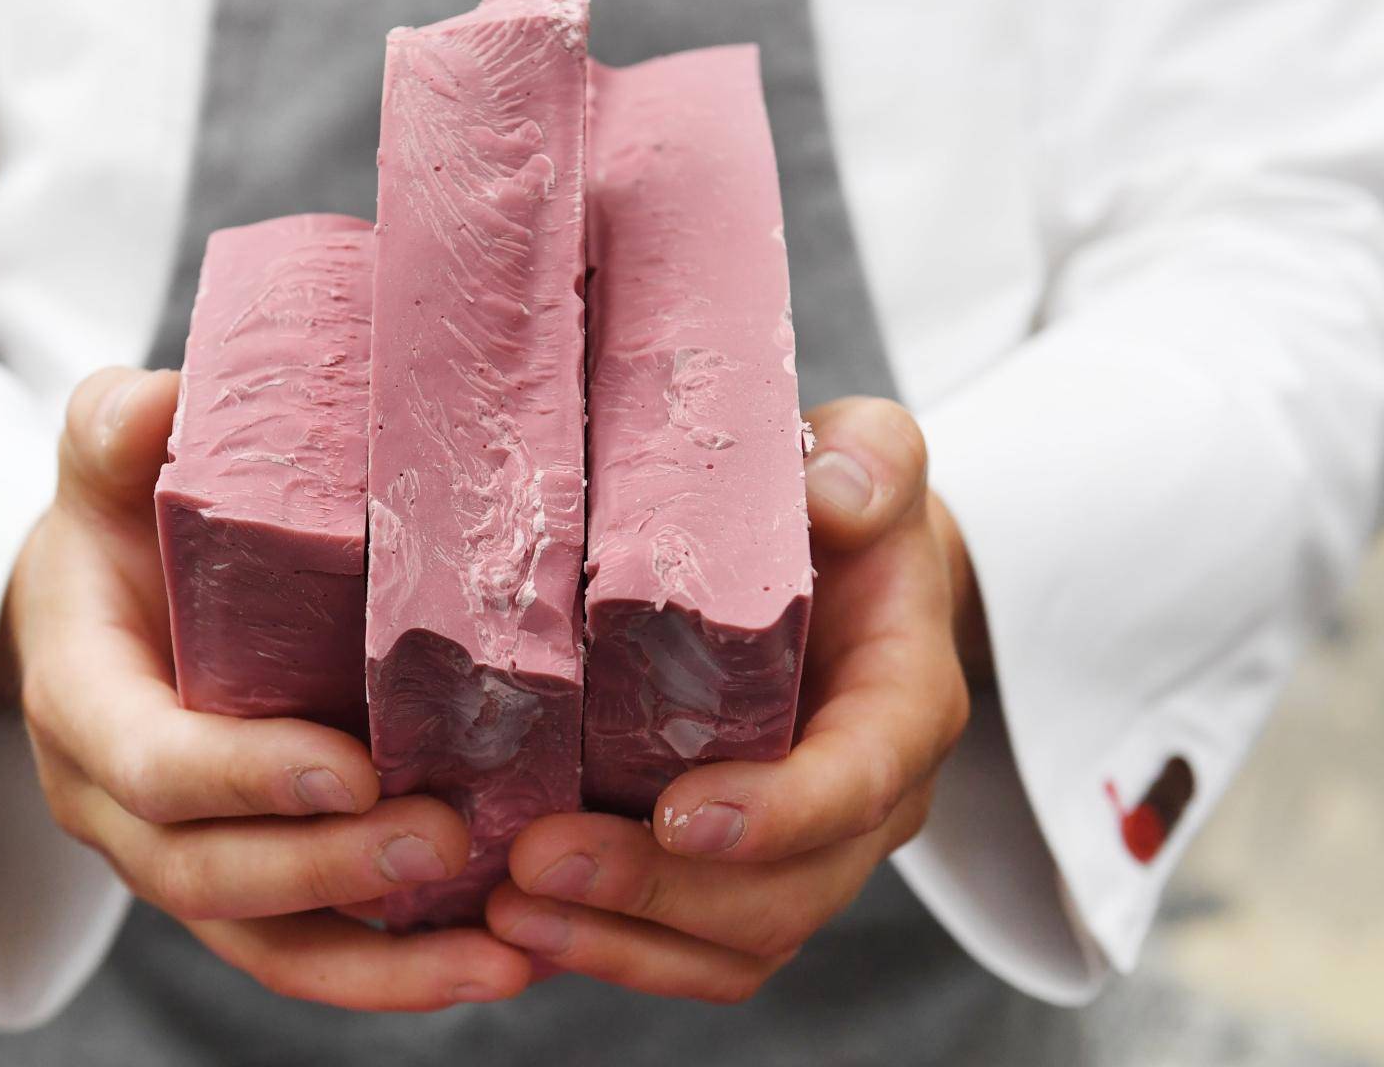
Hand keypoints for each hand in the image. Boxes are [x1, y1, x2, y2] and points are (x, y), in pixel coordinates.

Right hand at [4, 367, 533, 1010]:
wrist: (92, 605)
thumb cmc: (111, 527)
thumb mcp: (97, 466)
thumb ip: (114, 432)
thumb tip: (160, 401)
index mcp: (83, 704)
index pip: (152, 764)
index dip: (242, 777)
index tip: (352, 768)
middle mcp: (118, 807)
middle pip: (209, 876)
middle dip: (329, 871)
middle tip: (447, 841)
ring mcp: (178, 859)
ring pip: (266, 945)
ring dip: (383, 966)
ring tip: (505, 958)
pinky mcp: (241, 885)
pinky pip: (308, 952)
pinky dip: (395, 972)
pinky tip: (501, 960)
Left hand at [486, 397, 975, 1000]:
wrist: (840, 571)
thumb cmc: (840, 508)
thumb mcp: (872, 457)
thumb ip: (872, 463)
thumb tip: (836, 497)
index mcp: (903, 704)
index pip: (860, 781)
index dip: (780, 813)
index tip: (682, 812)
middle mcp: (866, 802)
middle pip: (786, 892)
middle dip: (663, 891)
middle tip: (539, 856)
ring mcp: (805, 853)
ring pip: (736, 944)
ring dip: (621, 939)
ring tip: (507, 907)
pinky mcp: (741, 877)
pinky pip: (695, 954)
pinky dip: (612, 953)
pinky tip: (514, 929)